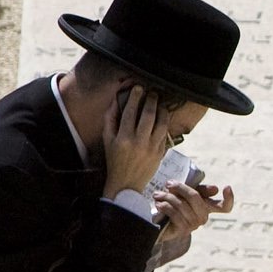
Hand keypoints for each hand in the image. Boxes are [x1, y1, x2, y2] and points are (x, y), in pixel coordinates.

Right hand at [100, 81, 164, 195]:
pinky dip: (165, 124)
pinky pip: (165, 134)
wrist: (126, 183)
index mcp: (123, 138)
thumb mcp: (107, 140)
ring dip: (162, 110)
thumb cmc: (114, 160)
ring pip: (161, 123)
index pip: (130, 112)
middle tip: (152, 92)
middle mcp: (139, 142)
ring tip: (160, 104)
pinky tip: (163, 118)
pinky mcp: (161, 153)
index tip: (138, 87)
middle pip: (148, 115)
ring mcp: (152, 148)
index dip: (135, 97)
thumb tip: (116, 100)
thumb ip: (110, 119)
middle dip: (151, 100)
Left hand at [154, 178, 230, 237]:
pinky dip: (164, 206)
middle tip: (168, 184)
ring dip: (167, 197)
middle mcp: (203, 217)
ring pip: (182, 204)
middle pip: (196, 198)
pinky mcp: (183, 230)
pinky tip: (158, 204)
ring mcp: (194, 225)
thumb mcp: (184, 193)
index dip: (229, 198)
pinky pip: (175, 214)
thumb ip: (197, 189)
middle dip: (180, 188)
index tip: (227, 187)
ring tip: (157, 195)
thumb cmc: (171, 204)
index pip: (224, 206)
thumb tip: (215, 189)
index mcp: (206, 207)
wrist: (156, 223)